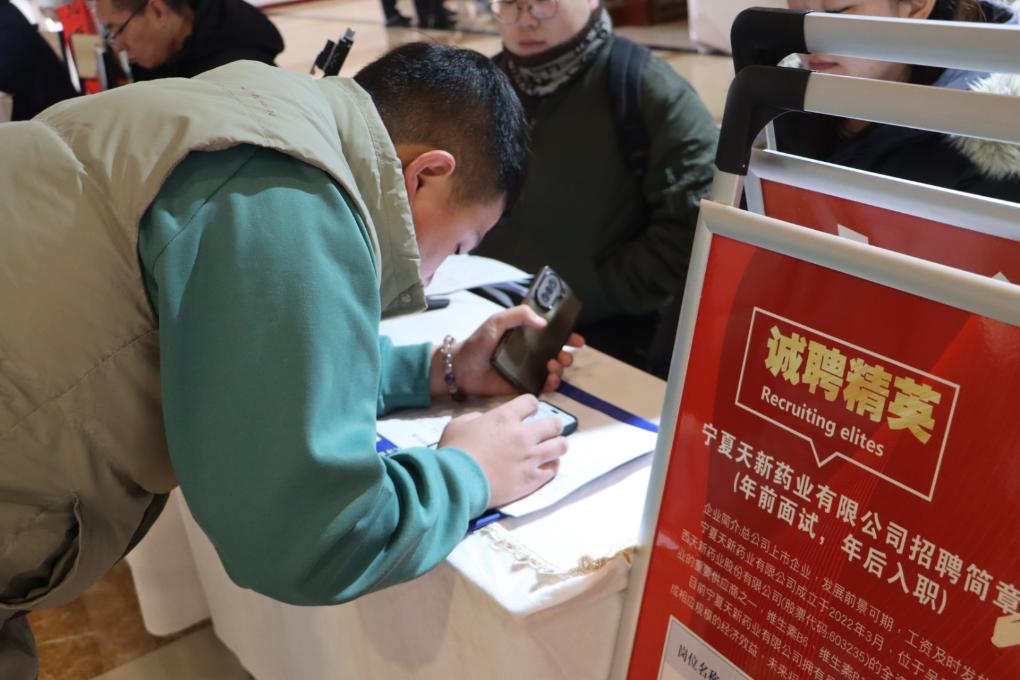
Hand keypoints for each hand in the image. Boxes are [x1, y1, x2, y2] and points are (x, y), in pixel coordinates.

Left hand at [430, 306, 584, 397]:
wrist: (461, 369)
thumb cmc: (477, 343)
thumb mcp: (496, 321)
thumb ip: (518, 315)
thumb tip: (543, 322)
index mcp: (526, 335)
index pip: (552, 334)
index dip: (568, 336)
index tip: (578, 341)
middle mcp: (530, 353)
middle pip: (558, 353)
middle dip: (567, 355)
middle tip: (563, 356)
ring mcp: (528, 370)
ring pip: (554, 370)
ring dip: (560, 369)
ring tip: (552, 366)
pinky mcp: (523, 386)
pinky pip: (543, 386)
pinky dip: (551, 384)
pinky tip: (549, 379)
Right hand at [439, 395, 567, 506]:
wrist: (456, 483)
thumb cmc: (454, 451)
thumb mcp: (458, 424)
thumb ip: (476, 418)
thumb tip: (485, 420)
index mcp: (505, 418)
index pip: (531, 402)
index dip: (530, 406)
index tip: (528, 412)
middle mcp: (523, 435)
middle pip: (554, 424)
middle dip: (553, 425)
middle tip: (546, 431)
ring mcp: (530, 458)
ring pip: (561, 446)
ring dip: (557, 445)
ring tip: (550, 449)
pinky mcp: (532, 479)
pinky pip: (554, 469)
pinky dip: (551, 466)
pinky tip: (544, 466)